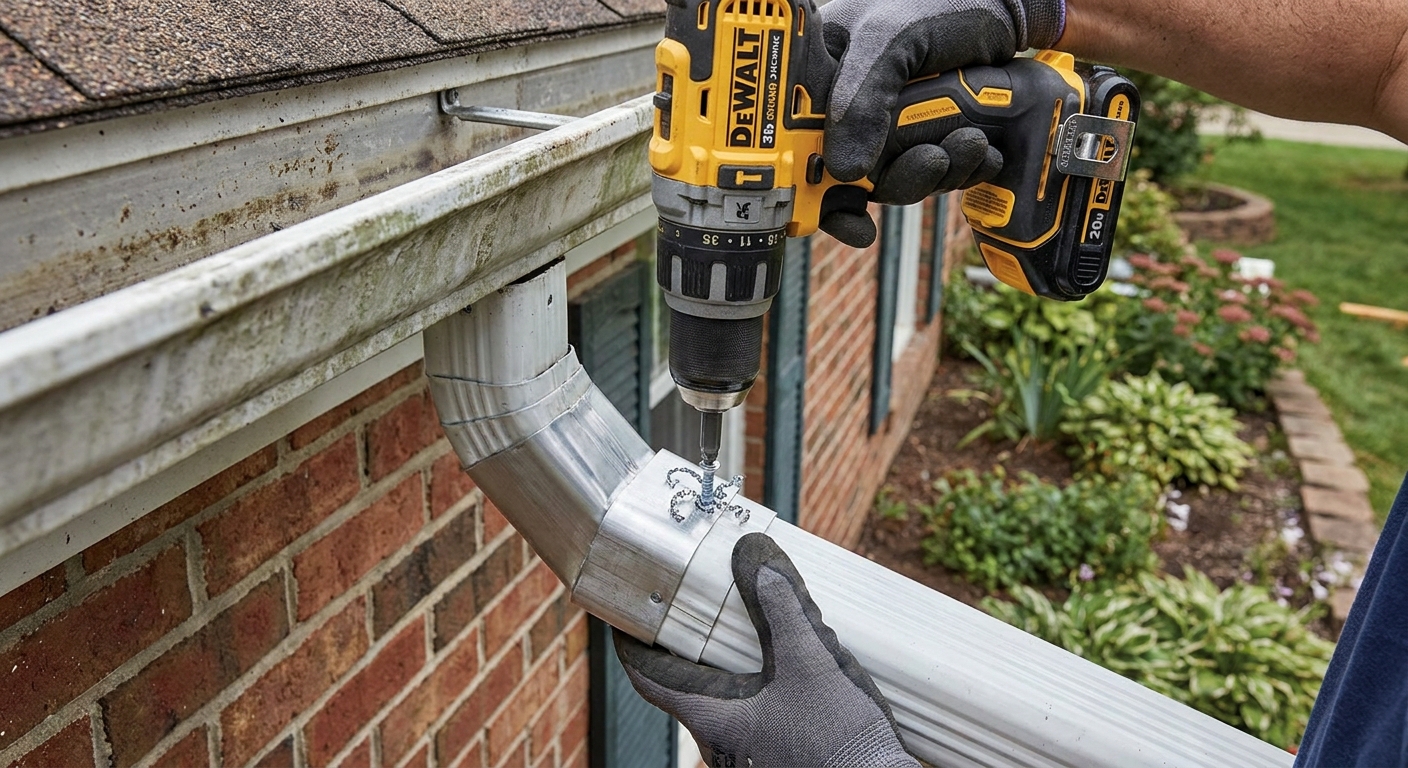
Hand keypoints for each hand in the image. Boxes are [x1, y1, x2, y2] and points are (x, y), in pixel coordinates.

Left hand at [614, 533, 918, 767]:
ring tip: (748, 632)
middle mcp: (721, 744)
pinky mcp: (779, 758)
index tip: (625, 618)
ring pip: (723, 704)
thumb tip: (756, 557)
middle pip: (686, 689)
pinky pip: (755, 717)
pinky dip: (758, 689)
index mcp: (714, 720)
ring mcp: (749, 755)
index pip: (649, 679)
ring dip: (728, 670)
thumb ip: (783, 607)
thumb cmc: (841, 744)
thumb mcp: (811, 661)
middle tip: (693, 609)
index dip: (632, 646)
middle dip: (688, 649)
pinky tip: (788, 672)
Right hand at [815, 0, 1064, 246]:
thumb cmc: (941, 1)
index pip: (794, 142)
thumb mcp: (888, 39)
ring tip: (969, 142)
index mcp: (819, 75)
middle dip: (893, 182)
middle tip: (932, 162)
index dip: (809, 187)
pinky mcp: (922, 136)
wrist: (1006, 6)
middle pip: (847, 176)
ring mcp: (885, 124)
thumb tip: (840, 171)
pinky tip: (978, 151)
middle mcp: (848, 105)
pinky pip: (927, 174)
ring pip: (892, 181)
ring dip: (933, 177)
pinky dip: (954, 173)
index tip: (838, 211)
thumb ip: (859, 98)